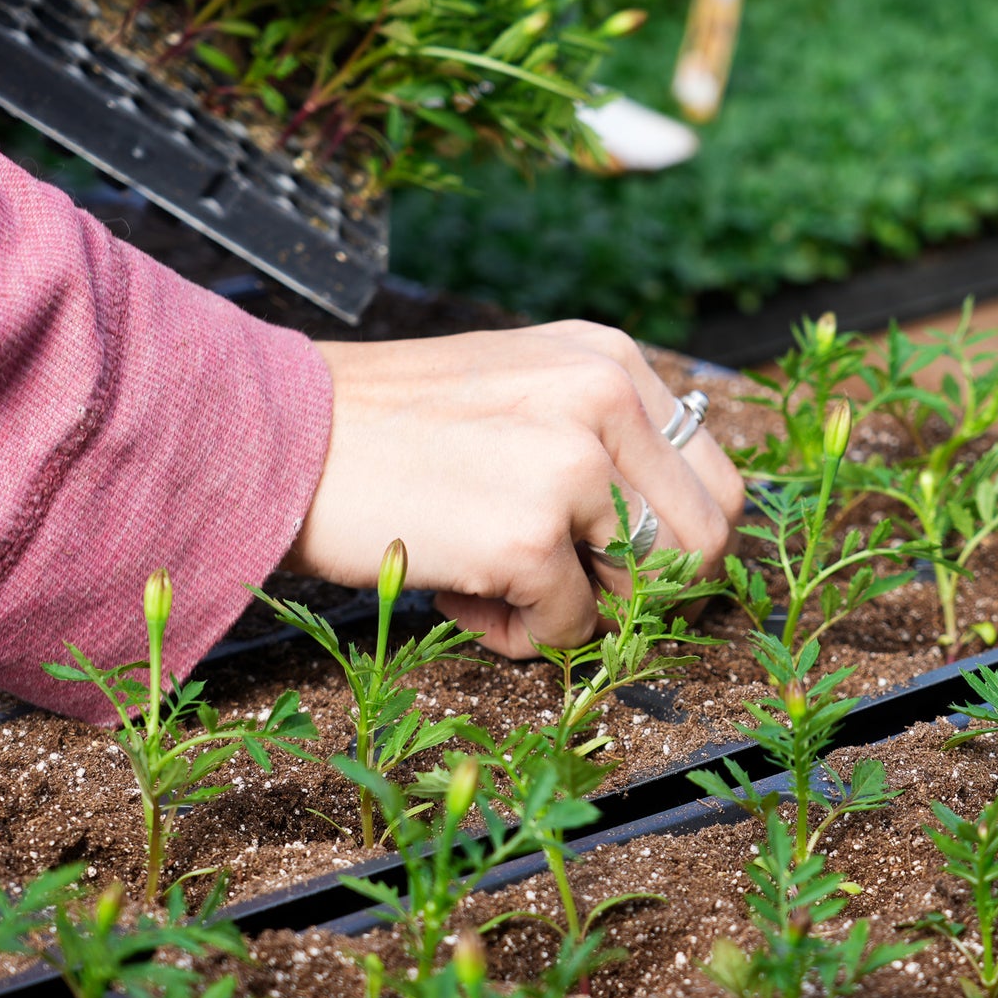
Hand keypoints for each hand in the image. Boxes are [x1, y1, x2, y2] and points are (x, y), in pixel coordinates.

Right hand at [281, 321, 744, 656]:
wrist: (281, 438)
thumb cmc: (389, 427)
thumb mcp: (520, 390)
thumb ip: (598, 438)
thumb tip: (662, 535)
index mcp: (612, 361)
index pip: (716, 480)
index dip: (681, 545)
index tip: (631, 573)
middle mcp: (607, 398)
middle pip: (706, 541)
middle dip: (647, 589)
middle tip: (572, 591)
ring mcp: (572, 465)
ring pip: (651, 590)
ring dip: (585, 609)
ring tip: (502, 579)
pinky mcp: (529, 535)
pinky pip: (571, 628)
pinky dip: (519, 636)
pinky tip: (459, 591)